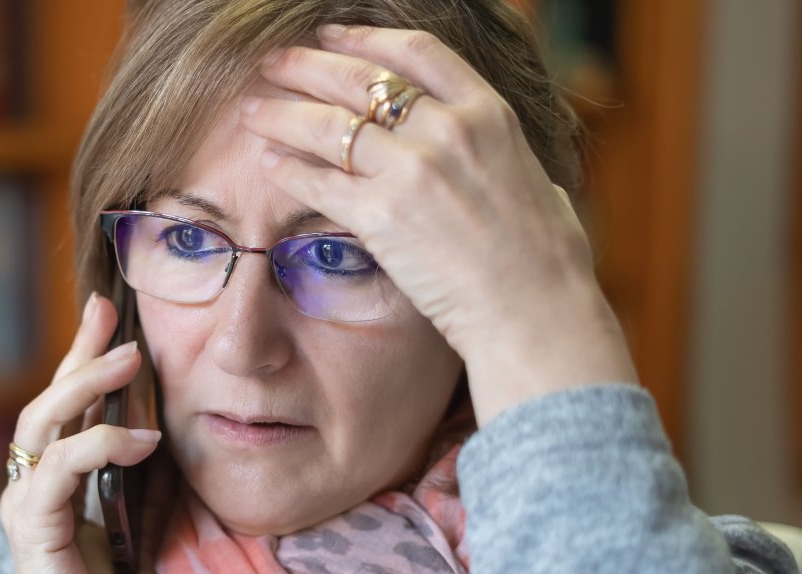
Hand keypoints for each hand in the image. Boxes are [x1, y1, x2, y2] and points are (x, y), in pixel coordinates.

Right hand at [0, 292, 171, 573]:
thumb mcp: (143, 533)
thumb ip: (146, 487)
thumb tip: (175, 438)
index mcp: (57, 486)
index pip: (69, 410)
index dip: (85, 361)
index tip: (110, 315)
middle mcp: (34, 488)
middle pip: (48, 401)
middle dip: (79, 352)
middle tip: (109, 311)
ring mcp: (27, 506)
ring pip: (44, 422)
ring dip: (87, 383)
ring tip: (131, 356)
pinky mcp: (34, 530)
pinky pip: (62, 470)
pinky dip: (100, 446)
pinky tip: (142, 438)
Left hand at [240, 25, 636, 422]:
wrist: (534, 311)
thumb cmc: (548, 261)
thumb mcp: (539, 182)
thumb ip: (505, 159)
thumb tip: (499, 158)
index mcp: (487, 114)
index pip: (415, 54)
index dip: (364, 39)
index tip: (331, 35)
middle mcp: (447, 131)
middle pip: (359, 81)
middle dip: (307, 67)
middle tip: (273, 64)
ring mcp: (412, 171)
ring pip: (327, 127)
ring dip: (283, 114)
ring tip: (252, 111)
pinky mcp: (382, 217)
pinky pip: (320, 183)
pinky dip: (289, 171)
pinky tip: (269, 165)